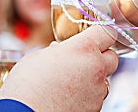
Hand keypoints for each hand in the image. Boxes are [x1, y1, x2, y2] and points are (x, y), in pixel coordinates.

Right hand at [0, 25, 118, 110]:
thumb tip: (60, 49)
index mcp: (83, 48)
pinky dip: (88, 95)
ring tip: (71, 82)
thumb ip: (57, 50)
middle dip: (101, 57)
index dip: (102, 33)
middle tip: (83, 60)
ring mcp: (97, 90)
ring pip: (105, 79)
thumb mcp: (38, 57)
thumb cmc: (25, 86)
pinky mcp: (95, 108)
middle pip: (112, 56)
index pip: (108, 32)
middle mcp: (96, 67)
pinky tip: (70, 97)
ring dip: (94, 78)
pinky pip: (97, 96)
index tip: (95, 35)